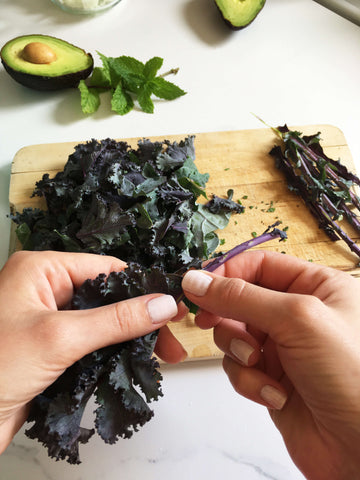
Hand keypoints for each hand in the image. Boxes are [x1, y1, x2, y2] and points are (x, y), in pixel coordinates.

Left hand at [0, 250, 185, 453]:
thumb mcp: (60, 337)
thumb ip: (115, 320)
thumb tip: (162, 305)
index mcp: (41, 270)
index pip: (105, 269)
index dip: (141, 287)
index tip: (172, 306)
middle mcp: (45, 290)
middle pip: (107, 297)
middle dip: (140, 319)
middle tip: (171, 341)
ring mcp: (49, 321)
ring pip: (102, 323)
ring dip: (130, 339)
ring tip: (161, 358)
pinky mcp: (52, 349)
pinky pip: (92, 344)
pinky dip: (113, 354)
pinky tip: (134, 364)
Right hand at [182, 250, 359, 479]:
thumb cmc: (354, 377)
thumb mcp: (296, 319)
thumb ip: (242, 296)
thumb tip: (197, 280)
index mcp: (315, 286)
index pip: (259, 265)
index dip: (227, 273)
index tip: (199, 287)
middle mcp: (299, 315)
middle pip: (241, 300)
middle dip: (228, 317)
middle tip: (211, 322)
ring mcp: (284, 348)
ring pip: (234, 336)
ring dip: (239, 352)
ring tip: (258, 366)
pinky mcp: (272, 378)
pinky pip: (239, 369)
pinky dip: (248, 381)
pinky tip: (274, 394)